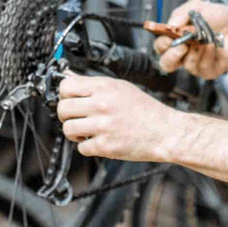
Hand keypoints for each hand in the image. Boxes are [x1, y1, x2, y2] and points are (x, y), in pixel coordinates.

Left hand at [56, 72, 176, 162]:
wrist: (164, 131)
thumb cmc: (145, 110)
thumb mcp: (121, 88)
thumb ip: (96, 85)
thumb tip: (70, 78)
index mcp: (105, 87)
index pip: (66, 86)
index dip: (64, 94)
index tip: (69, 99)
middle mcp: (102, 104)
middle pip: (63, 108)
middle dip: (66, 115)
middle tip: (77, 118)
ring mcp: (103, 126)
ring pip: (68, 129)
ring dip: (74, 132)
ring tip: (86, 131)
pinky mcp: (105, 146)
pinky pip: (81, 148)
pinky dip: (87, 146)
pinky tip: (98, 140)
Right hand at [153, 0, 227, 79]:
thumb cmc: (219, 16)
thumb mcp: (196, 7)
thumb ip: (180, 14)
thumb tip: (169, 25)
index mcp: (177, 38)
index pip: (161, 46)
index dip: (162, 43)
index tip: (169, 36)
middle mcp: (184, 52)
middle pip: (166, 63)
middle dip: (172, 56)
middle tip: (182, 46)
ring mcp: (196, 62)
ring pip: (186, 65)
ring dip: (195, 51)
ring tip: (204, 40)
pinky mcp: (209, 70)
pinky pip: (202, 68)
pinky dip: (207, 55)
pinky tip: (213, 46)